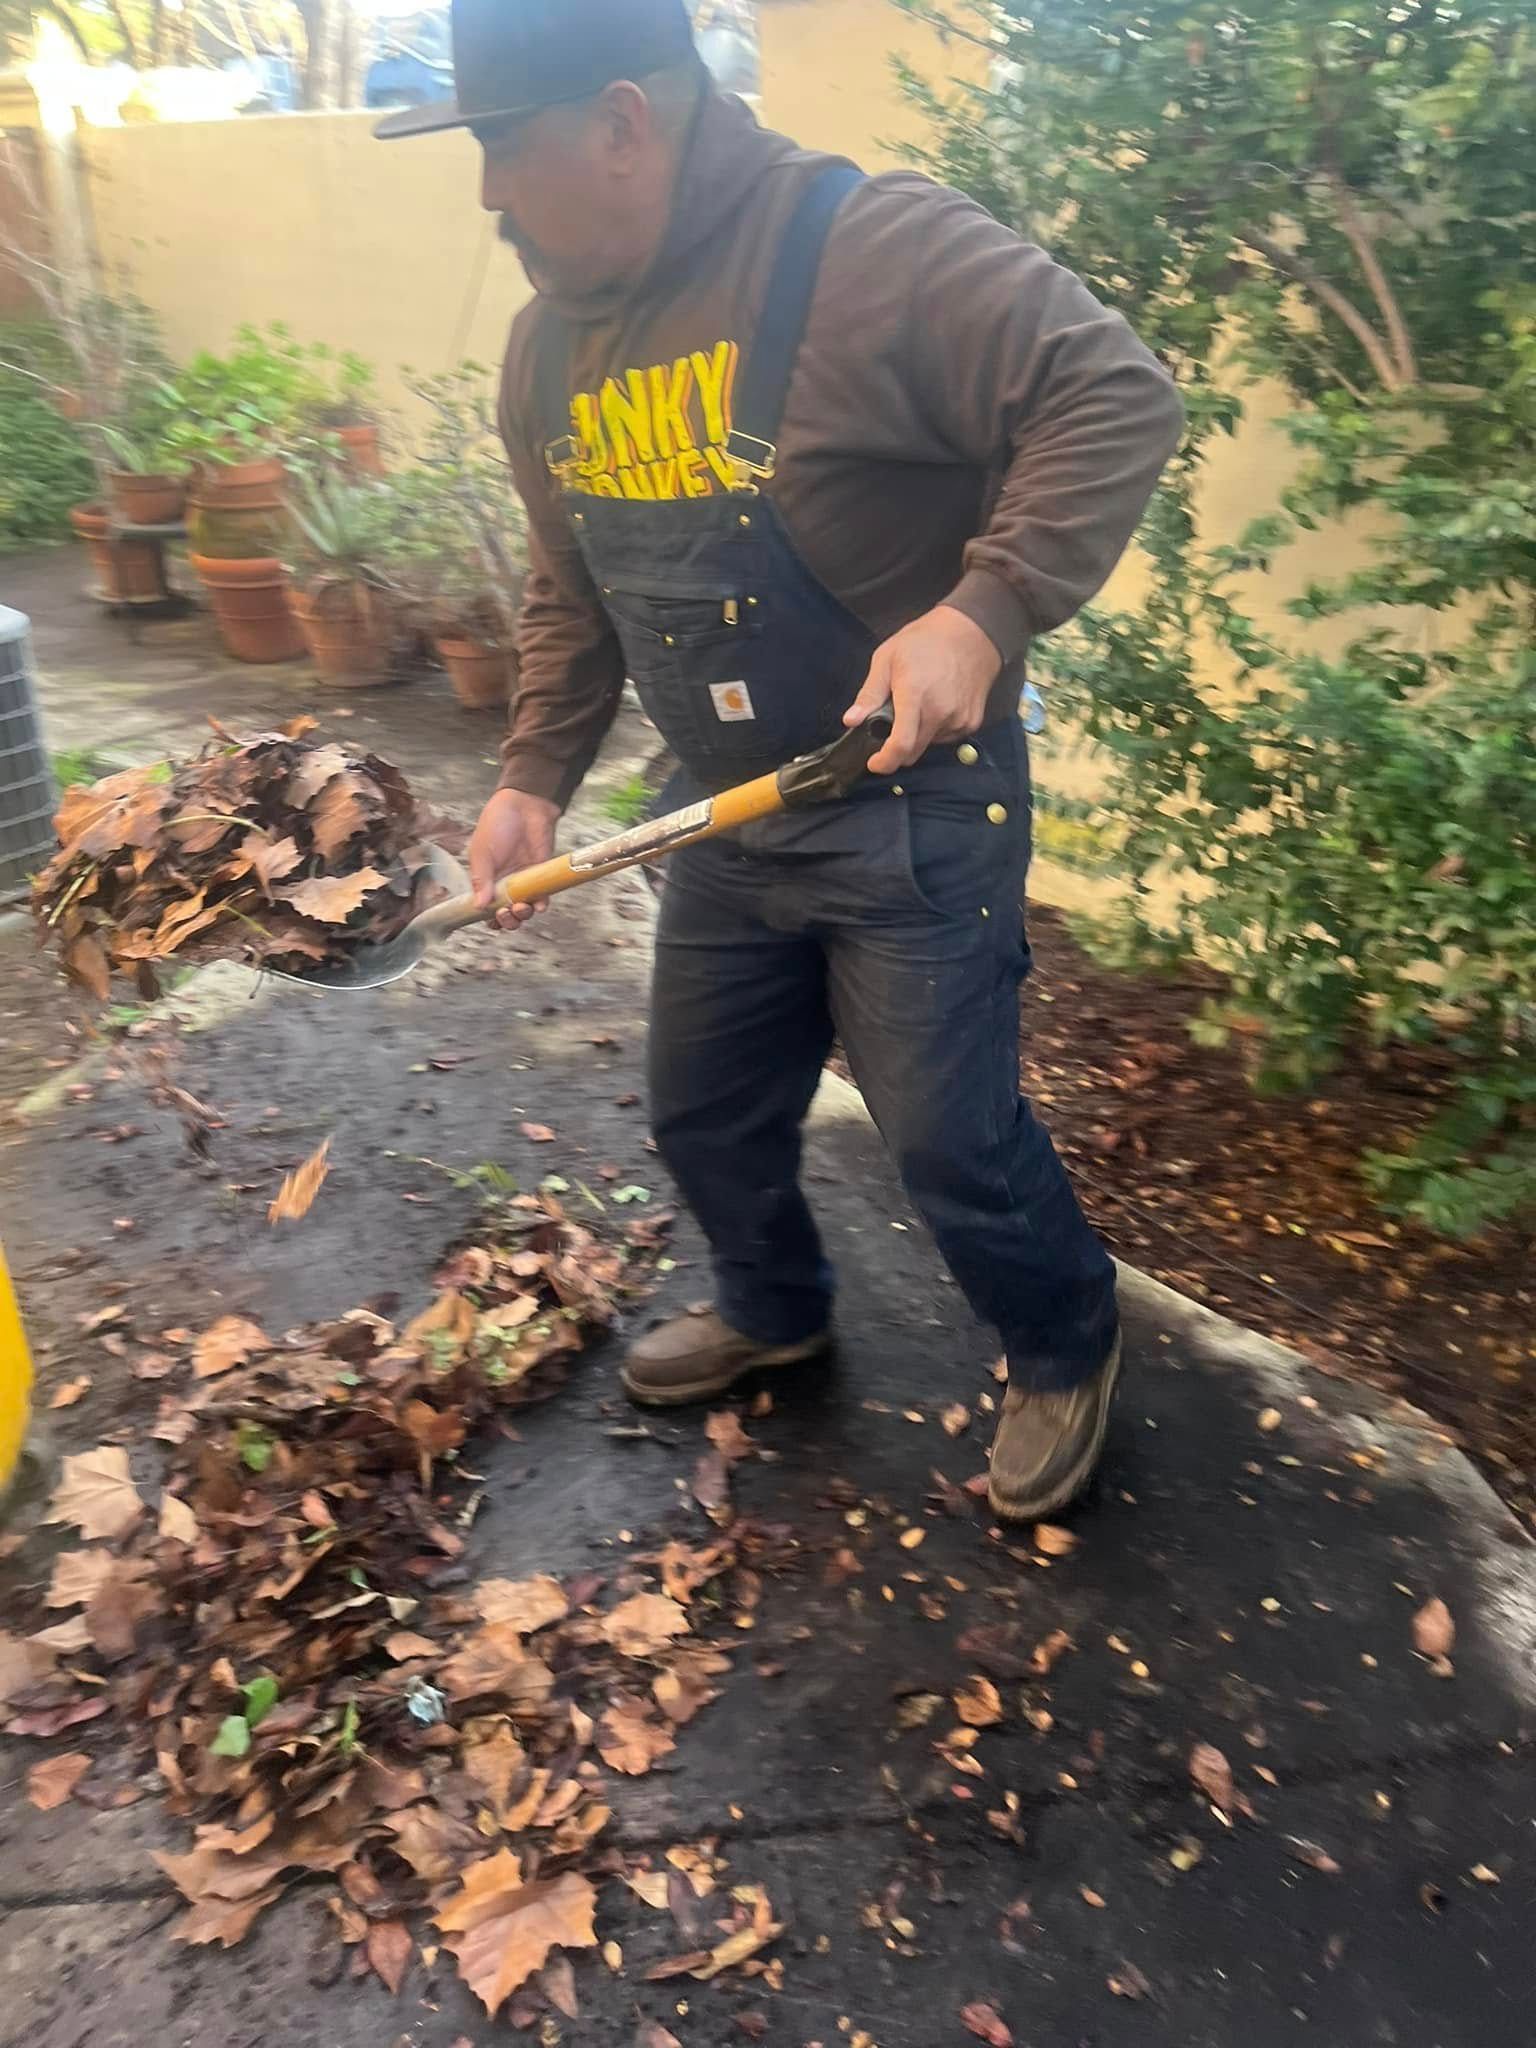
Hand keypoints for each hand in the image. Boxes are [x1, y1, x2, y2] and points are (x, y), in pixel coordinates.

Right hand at [468, 787, 560, 931]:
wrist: (525, 805)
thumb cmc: (498, 823)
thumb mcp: (482, 852)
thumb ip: (481, 879)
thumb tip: (479, 906)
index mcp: (486, 879)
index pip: (486, 907)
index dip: (488, 917)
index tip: (490, 919)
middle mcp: (505, 883)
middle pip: (505, 913)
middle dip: (506, 920)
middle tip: (506, 914)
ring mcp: (524, 881)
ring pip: (524, 909)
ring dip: (522, 915)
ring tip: (521, 908)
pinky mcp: (541, 876)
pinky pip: (542, 897)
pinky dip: (541, 905)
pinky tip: (538, 905)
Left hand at [844, 604, 1002, 773]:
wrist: (971, 633)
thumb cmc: (925, 641)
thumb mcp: (887, 658)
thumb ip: (869, 693)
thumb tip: (851, 720)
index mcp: (915, 695)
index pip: (901, 744)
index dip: (885, 761)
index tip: (875, 763)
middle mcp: (940, 712)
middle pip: (913, 752)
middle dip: (897, 746)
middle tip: (894, 720)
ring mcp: (959, 719)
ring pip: (928, 744)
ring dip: (917, 734)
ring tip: (920, 702)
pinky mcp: (971, 722)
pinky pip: (945, 737)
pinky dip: (935, 729)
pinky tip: (938, 703)